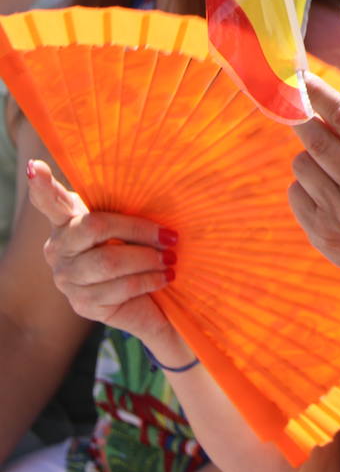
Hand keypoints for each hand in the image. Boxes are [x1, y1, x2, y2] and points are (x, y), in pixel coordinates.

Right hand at [30, 159, 177, 348]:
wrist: (151, 303)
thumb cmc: (142, 253)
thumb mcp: (136, 227)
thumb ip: (129, 208)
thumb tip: (152, 181)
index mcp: (69, 221)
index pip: (51, 202)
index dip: (43, 186)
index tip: (36, 167)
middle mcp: (59, 248)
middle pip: (94, 226)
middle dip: (139, 230)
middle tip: (171, 237)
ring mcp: (67, 278)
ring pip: (109, 261)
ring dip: (148, 260)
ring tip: (171, 260)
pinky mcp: (83, 304)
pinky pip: (119, 287)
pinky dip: (149, 280)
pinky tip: (164, 278)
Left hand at [289, 75, 339, 297]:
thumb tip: (325, 111)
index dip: (321, 96)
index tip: (302, 78)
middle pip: (317, 140)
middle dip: (300, 118)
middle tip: (292, 104)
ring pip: (302, 165)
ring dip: (308, 157)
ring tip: (330, 170)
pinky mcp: (321, 232)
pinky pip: (296, 192)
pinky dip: (305, 186)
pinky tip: (328, 197)